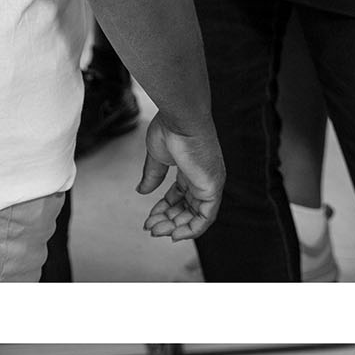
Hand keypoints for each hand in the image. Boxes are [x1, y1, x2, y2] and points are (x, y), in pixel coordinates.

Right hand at [135, 111, 223, 240]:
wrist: (181, 120)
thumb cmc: (171, 129)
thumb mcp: (157, 157)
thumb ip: (152, 176)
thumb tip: (142, 190)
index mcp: (191, 169)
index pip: (180, 196)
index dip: (164, 209)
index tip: (149, 218)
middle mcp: (202, 178)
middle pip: (186, 208)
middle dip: (167, 220)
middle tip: (150, 228)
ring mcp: (209, 184)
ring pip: (195, 216)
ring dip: (175, 227)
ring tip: (156, 231)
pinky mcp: (212, 189)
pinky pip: (205, 218)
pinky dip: (191, 229)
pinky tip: (175, 234)